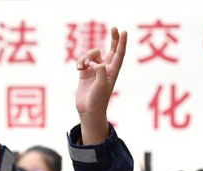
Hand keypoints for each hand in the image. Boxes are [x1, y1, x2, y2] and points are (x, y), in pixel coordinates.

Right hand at [76, 28, 126, 145]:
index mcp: (113, 72)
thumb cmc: (98, 100)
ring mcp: (95, 70)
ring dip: (87, 56)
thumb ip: (101, 72)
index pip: (119, 54)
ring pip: (93, 54)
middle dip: (113, 39)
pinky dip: (80, 61)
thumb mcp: (101, 86)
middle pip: (111, 50)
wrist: (88, 110)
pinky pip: (83, 60)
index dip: (122, 43)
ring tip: (84, 66)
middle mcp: (105, 69)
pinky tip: (78, 68)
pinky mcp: (85, 72)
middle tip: (114, 28)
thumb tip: (96, 62)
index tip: (124, 31)